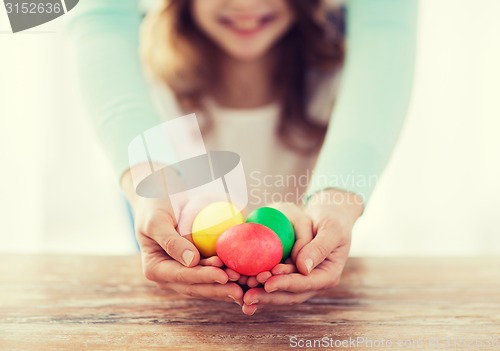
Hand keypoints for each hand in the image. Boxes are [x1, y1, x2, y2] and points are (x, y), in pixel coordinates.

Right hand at [121, 166, 243, 305]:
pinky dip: (230, 276)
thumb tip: (192, 262)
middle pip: (197, 286)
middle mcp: (170, 276)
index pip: (182, 276)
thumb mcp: (156, 221)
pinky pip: (215, 273)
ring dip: (227, 286)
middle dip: (219, 289)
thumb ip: (170, 241)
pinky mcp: (199, 266)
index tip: (222, 276)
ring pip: (208, 284)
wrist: (160, 197)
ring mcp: (185, 273)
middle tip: (241, 290)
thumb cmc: (154, 206)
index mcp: (156, 269)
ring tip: (247, 284)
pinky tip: (246, 276)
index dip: (203, 278)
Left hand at [241, 189, 363, 314]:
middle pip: (289, 294)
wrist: (326, 218)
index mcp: (327, 275)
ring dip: (260, 294)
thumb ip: (319, 248)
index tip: (268, 283)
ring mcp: (299, 281)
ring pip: (279, 293)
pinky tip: (241, 286)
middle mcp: (313, 283)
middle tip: (247, 295)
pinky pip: (272, 283)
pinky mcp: (287, 275)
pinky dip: (258, 286)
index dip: (286, 284)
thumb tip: (303, 268)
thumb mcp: (331, 230)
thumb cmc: (332, 220)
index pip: (305, 283)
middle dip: (268, 296)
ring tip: (241, 294)